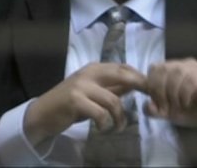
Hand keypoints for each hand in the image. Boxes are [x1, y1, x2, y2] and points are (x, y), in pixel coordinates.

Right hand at [24, 63, 145, 145]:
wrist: (43, 114)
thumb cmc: (70, 104)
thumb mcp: (93, 93)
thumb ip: (112, 88)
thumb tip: (135, 85)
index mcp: (95, 68)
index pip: (123, 67)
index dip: (140, 77)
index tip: (152, 91)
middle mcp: (89, 73)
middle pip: (122, 75)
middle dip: (140, 87)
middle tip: (151, 101)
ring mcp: (81, 85)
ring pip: (113, 101)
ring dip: (120, 118)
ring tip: (117, 127)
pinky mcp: (75, 100)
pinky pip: (101, 114)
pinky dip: (106, 124)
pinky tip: (103, 128)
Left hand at [143, 58, 196, 145]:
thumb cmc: (196, 112)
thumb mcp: (171, 113)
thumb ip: (156, 110)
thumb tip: (146, 106)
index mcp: (176, 69)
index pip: (155, 67)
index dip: (151, 85)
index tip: (155, 103)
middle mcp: (187, 65)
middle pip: (163, 68)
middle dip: (158, 89)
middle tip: (164, 106)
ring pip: (176, 73)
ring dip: (171, 93)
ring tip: (176, 106)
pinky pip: (190, 81)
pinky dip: (183, 94)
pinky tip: (186, 104)